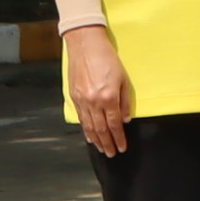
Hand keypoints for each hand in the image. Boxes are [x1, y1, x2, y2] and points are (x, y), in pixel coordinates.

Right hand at [63, 24, 130, 155]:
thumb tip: (126, 119)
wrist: (86, 46)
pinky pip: (80, 117)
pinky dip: (85, 129)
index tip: (122, 147)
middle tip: (111, 154)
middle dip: (107, 143)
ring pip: (88, 125)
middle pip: (101, 128)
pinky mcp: (73, 96)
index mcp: (108, 97)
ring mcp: (81, 100)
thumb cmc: (108, 60)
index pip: (114, 124)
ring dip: (96, 139)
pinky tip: (89, 136)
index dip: (118, 138)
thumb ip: (125, 101)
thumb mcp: (123, 79)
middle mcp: (93, 101)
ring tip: (101, 149)